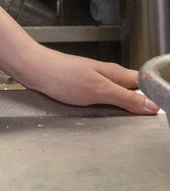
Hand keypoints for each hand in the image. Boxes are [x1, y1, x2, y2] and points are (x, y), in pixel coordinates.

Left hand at [17, 46, 158, 114]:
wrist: (32, 69)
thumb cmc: (63, 76)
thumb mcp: (99, 90)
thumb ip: (126, 98)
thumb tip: (153, 106)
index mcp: (115, 73)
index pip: (143, 83)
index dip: (154, 95)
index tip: (159, 112)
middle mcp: (106, 75)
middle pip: (132, 91)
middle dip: (139, 105)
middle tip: (145, 122)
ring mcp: (93, 80)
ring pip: (116, 95)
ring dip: (123, 108)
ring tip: (129, 122)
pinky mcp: (81, 87)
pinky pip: (101, 99)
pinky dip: (107, 107)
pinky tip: (106, 116)